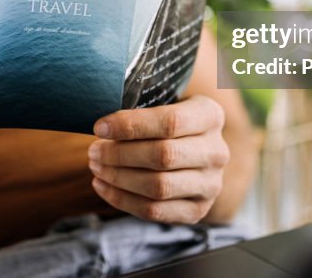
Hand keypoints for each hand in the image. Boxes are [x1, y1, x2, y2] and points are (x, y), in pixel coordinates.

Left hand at [88, 95, 228, 223]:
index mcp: (211, 115)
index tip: (100, 127)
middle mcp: (217, 151)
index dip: (131, 126)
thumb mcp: (165, 101)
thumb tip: (102, 124)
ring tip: (96, 167)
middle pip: (163, 156)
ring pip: (159, 186)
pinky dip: (122, 200)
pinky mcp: (198, 210)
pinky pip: (155, 210)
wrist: (197, 151)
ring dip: (119, 178)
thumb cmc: (170, 121)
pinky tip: (103, 186)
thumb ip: (141, 105)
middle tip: (94, 151)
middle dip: (120, 154)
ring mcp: (211, 184)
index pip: (170, 122)